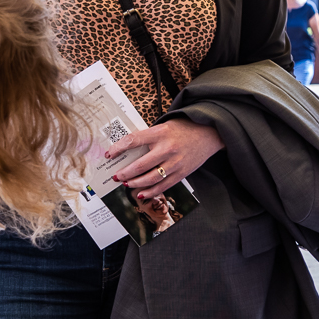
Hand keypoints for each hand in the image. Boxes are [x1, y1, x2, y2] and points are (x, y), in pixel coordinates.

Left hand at [106, 120, 221, 197]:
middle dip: (124, 173)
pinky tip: (141, 193)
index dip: (118, 148)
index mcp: (160, 133)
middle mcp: (167, 149)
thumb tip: (128, 149)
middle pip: (140, 165)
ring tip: (126, 184)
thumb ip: (149, 137)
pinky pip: (163, 186)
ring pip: (150, 179)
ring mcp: (175, 163)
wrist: (209, 132)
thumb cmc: (184, 128)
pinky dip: (151, 191)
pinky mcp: (181, 173)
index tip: (110, 154)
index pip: (133, 141)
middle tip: (116, 176)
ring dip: (135, 183)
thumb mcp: (164, 126)